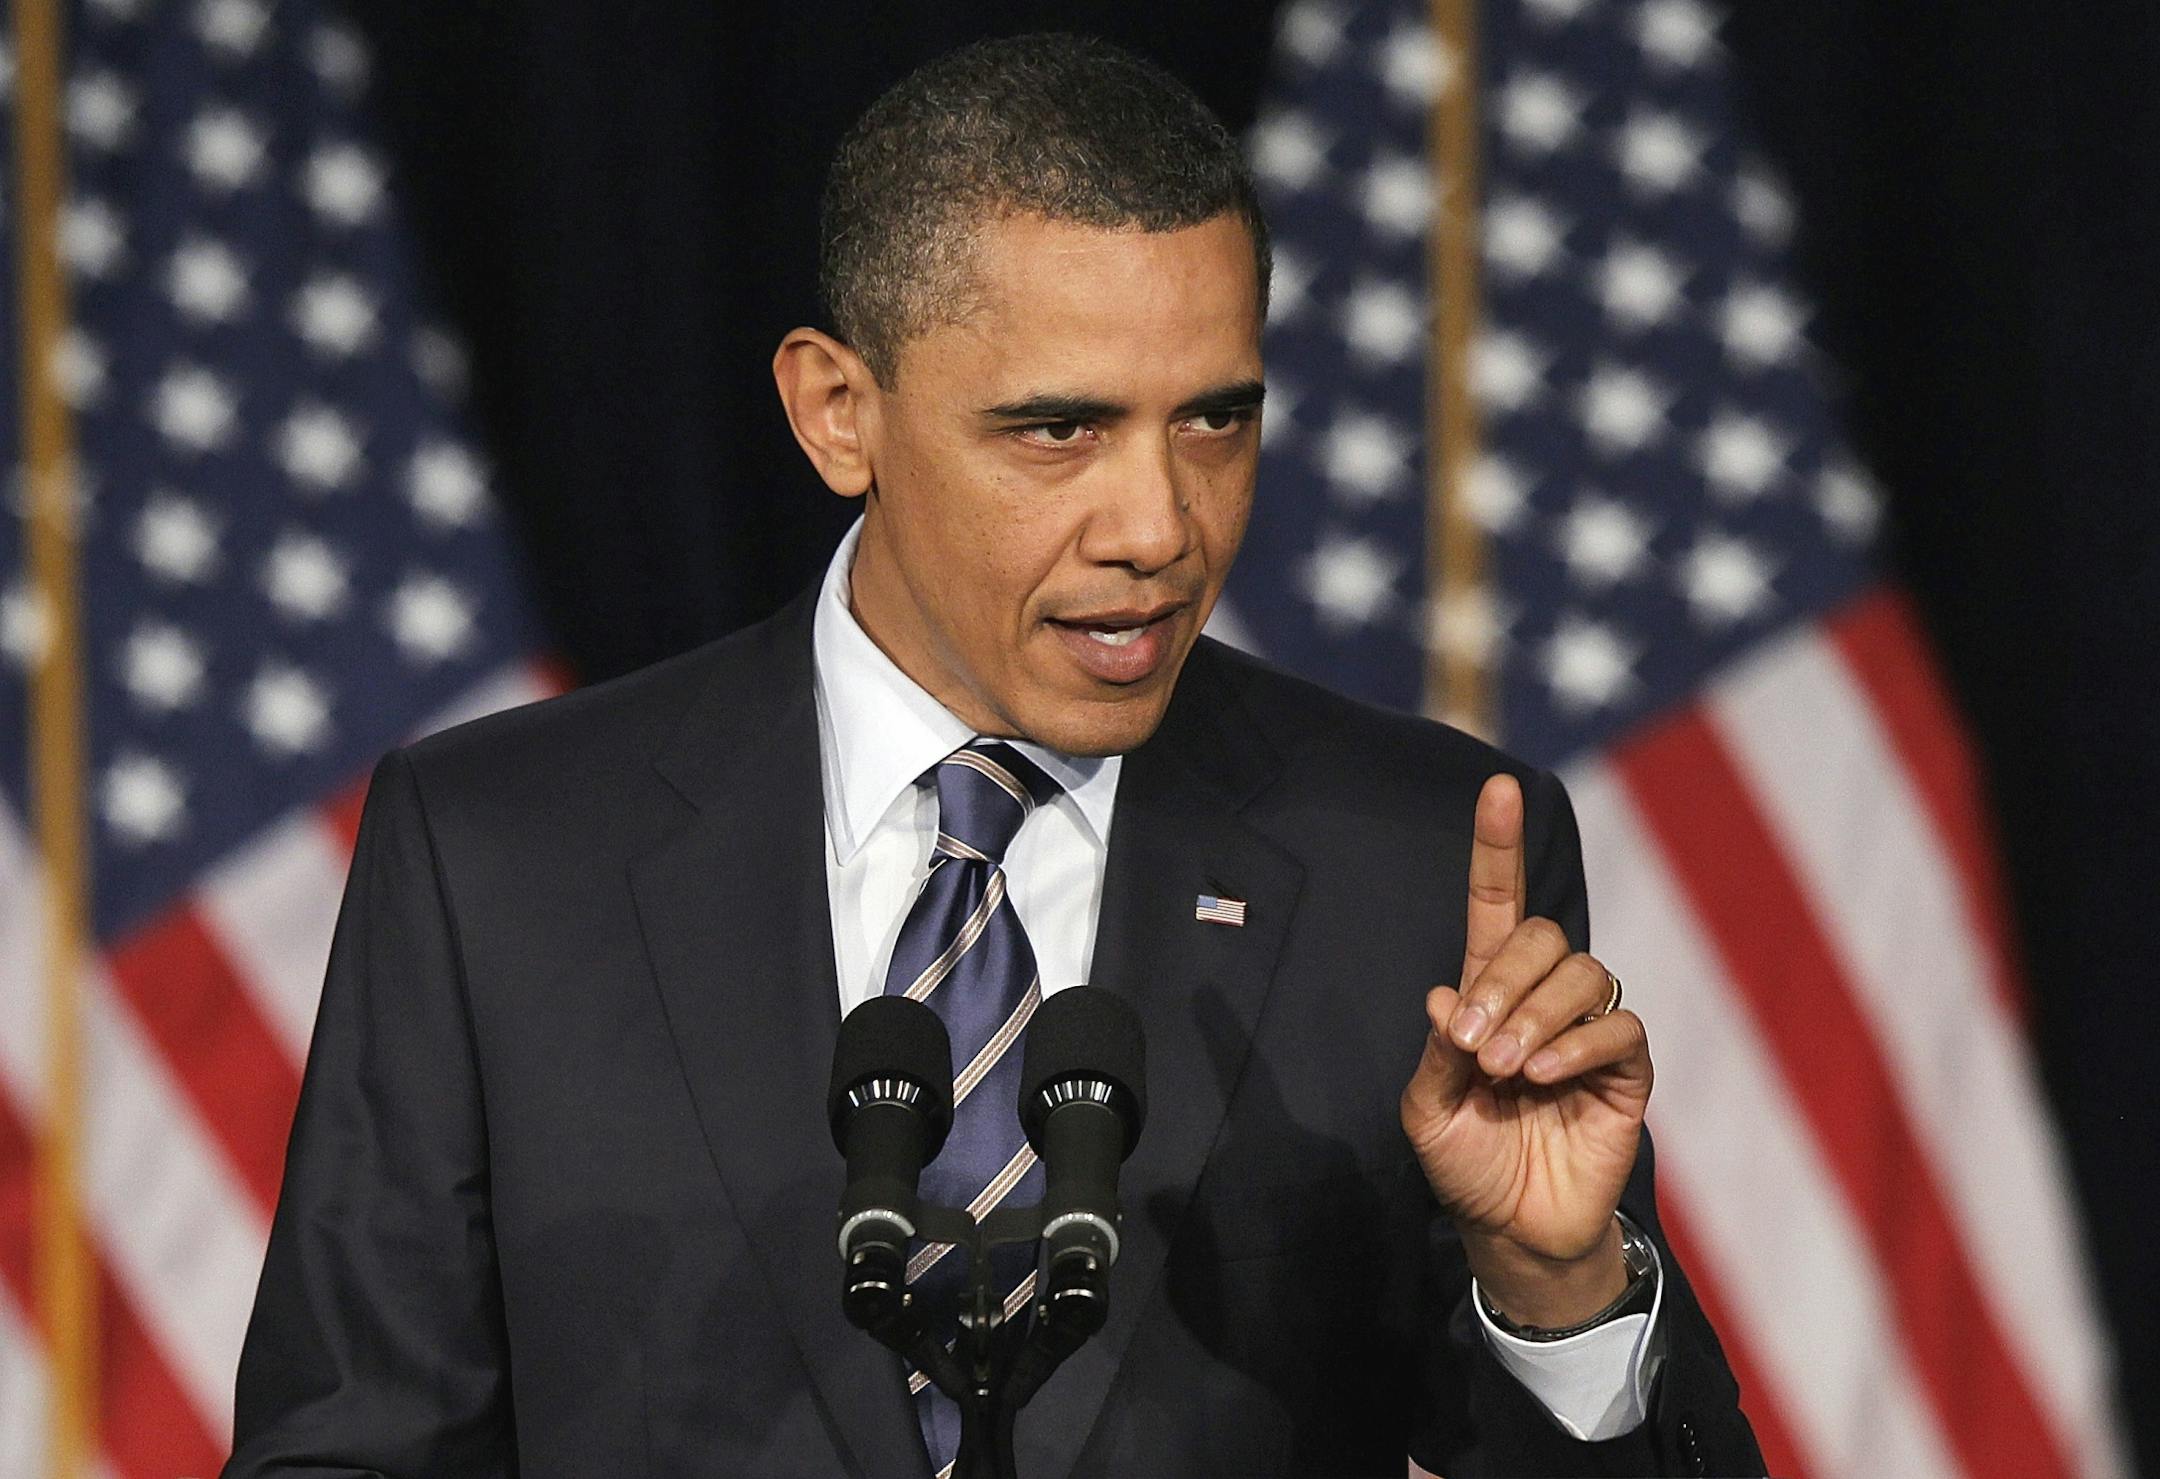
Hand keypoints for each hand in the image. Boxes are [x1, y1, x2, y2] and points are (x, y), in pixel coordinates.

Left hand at [1399, 773, 1652, 1326]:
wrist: (1512, 1232)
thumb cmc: (1466, 1164)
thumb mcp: (1426, 1110)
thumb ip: (1437, 1052)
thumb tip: (1446, 993)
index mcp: (1487, 994)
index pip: (1496, 905)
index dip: (1496, 848)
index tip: (1497, 788)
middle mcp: (1542, 1000)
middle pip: (1543, 935)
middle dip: (1504, 980)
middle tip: (1475, 1045)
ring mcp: (1588, 1031)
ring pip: (1584, 973)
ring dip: (1538, 1014)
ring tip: (1508, 1069)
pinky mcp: (1627, 1071)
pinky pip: (1618, 1028)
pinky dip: (1578, 1044)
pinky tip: (1545, 1077)